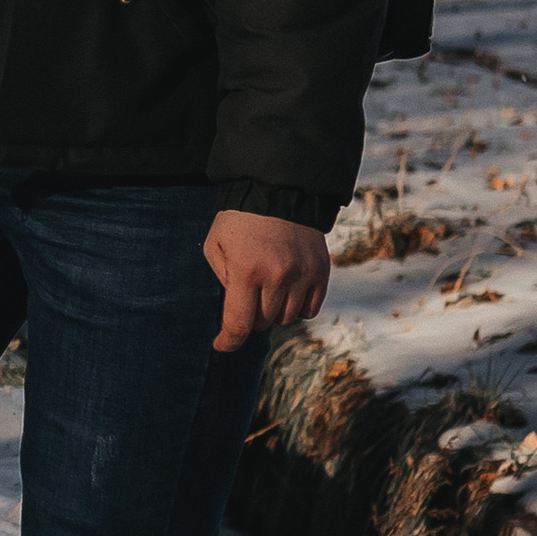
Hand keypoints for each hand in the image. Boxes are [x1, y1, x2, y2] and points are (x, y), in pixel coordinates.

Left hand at [204, 210, 328, 355]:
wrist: (279, 191)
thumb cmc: (239, 220)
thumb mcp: (215, 246)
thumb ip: (222, 280)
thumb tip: (234, 312)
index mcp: (246, 271)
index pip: (239, 324)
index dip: (228, 341)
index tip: (221, 344)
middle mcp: (277, 276)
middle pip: (262, 322)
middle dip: (250, 316)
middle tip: (246, 296)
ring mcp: (303, 275)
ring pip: (287, 318)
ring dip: (274, 311)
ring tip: (267, 288)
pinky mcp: (321, 272)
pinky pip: (310, 309)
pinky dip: (297, 307)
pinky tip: (288, 291)